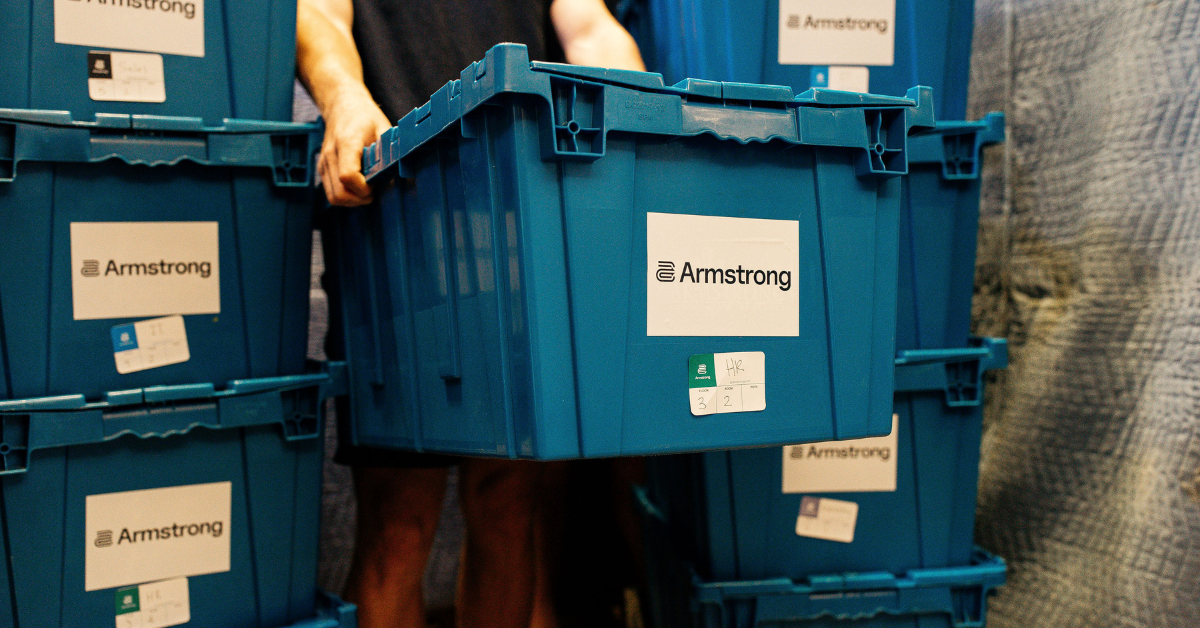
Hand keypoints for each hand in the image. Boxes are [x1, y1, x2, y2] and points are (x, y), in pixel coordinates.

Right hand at [317, 87, 391, 206]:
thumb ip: (391, 152)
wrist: (342, 106)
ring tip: (367, 188)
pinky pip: (331, 192)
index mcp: (346, 143)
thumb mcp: (384, 129)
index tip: (376, 184)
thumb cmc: (364, 117)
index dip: (364, 188)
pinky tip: (359, 185)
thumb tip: (406, 175)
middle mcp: (330, 155)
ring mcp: (324, 163)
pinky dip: (346, 195)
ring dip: (353, 200)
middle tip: (374, 190)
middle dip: (360, 198)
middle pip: (339, 193)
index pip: (348, 177)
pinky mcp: (322, 169)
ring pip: (333, 197)